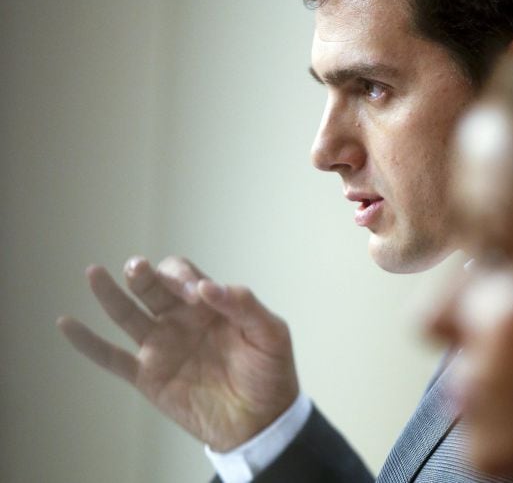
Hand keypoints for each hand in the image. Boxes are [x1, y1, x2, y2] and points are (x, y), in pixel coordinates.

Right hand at [57, 256, 298, 450]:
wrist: (262, 420)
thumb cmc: (271, 372)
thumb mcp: (270, 333)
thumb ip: (245, 305)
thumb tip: (207, 287)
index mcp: (209, 304)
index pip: (184, 276)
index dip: (183, 277)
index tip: (196, 294)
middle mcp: (180, 319)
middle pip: (152, 287)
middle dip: (143, 275)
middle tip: (137, 268)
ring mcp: (162, 346)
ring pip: (127, 314)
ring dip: (110, 294)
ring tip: (95, 273)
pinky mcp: (149, 376)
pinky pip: (112, 358)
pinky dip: (88, 343)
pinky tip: (66, 323)